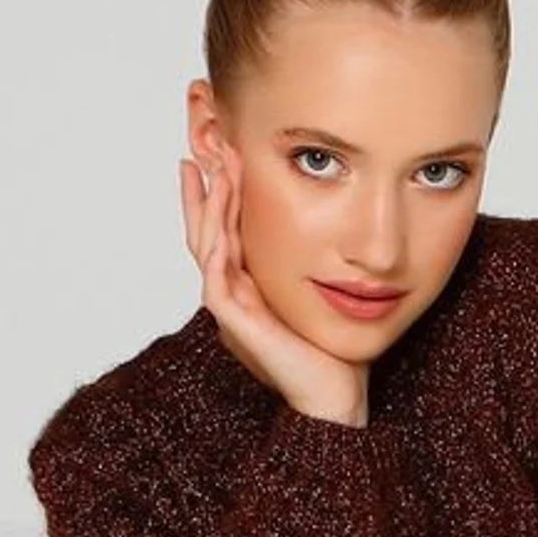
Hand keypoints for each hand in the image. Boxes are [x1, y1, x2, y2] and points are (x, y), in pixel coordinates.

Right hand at [179, 144, 368, 424]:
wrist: (334, 395)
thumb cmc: (333, 349)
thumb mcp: (322, 290)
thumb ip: (315, 261)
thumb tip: (335, 226)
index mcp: (249, 282)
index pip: (224, 225)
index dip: (220, 187)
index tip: (221, 145)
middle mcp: (233, 290)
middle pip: (206, 226)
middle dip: (204, 182)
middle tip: (202, 141)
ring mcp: (230, 306)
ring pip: (206, 242)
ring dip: (209, 200)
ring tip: (212, 162)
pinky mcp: (236, 322)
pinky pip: (216, 274)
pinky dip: (216, 240)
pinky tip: (220, 211)